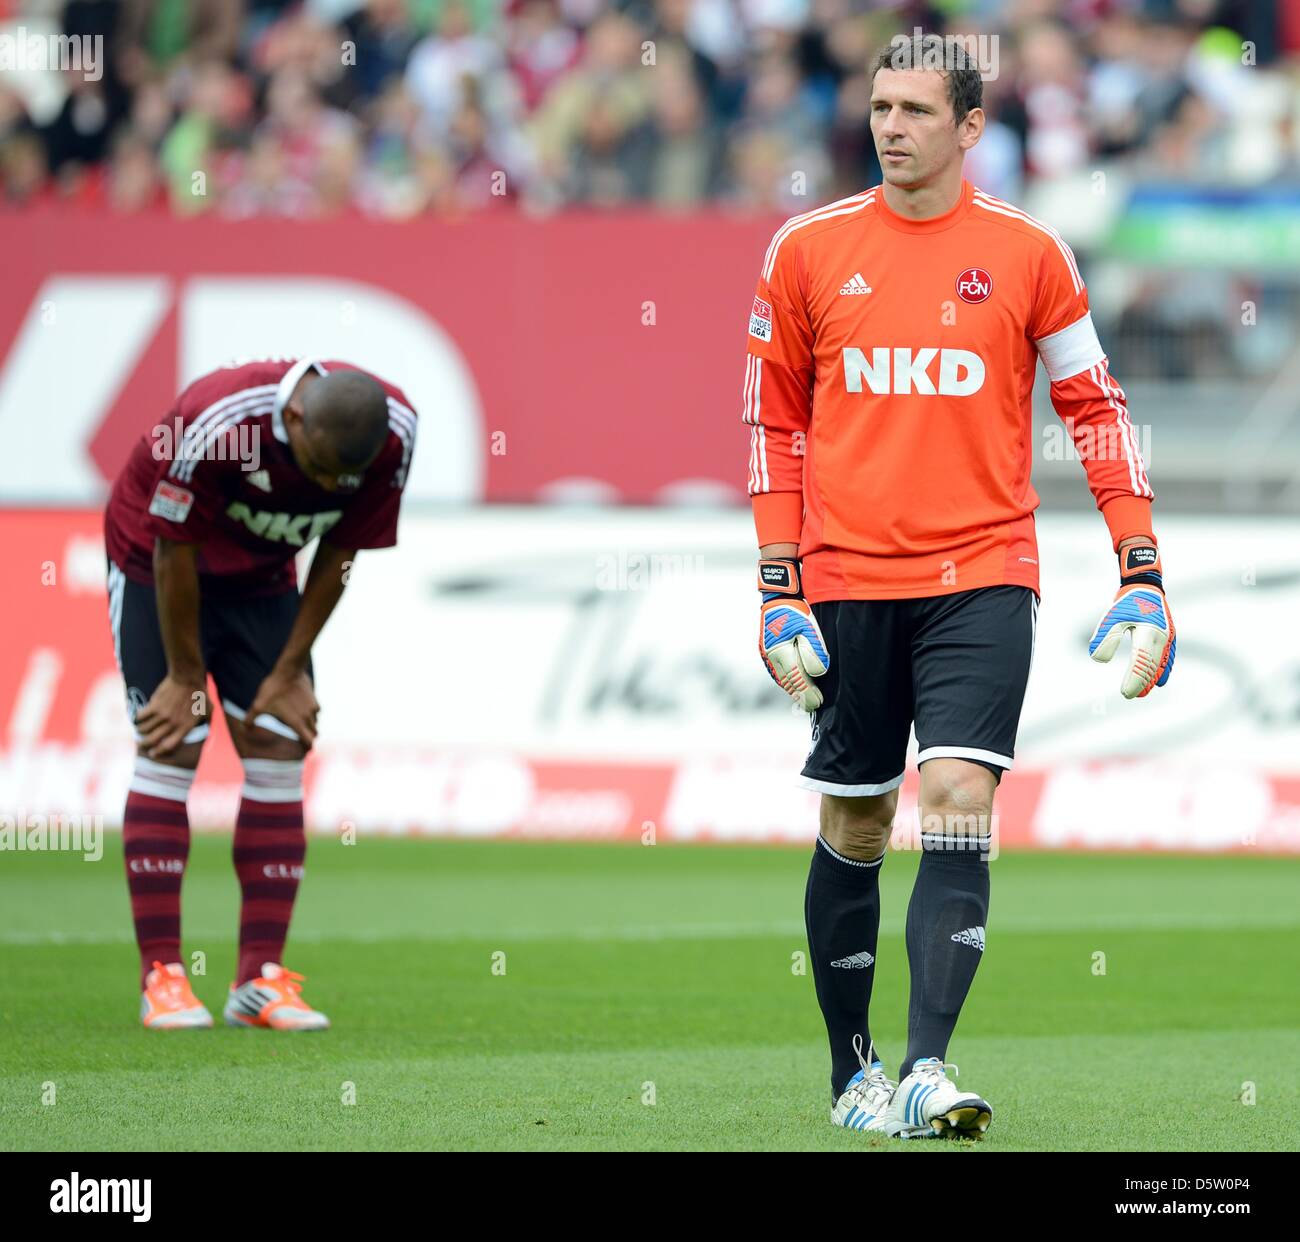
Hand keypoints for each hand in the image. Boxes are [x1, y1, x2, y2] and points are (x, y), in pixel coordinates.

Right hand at [135, 674, 208, 757]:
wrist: (188, 678)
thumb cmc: (200, 693)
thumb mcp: (208, 710)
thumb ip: (206, 720)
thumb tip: (208, 727)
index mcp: (186, 727)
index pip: (169, 746)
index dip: (159, 752)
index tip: (153, 753)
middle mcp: (173, 723)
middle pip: (153, 740)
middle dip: (145, 744)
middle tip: (142, 744)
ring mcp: (163, 715)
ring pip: (145, 729)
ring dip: (140, 731)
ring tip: (140, 730)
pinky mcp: (154, 705)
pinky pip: (141, 717)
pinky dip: (138, 719)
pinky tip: (139, 718)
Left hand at [246, 667, 318, 746]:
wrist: (289, 670)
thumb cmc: (273, 689)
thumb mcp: (258, 704)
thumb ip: (251, 719)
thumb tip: (244, 729)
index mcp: (296, 722)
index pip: (309, 741)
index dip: (308, 748)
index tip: (304, 750)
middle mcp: (307, 717)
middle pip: (314, 733)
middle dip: (309, 738)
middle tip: (301, 739)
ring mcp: (312, 708)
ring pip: (315, 722)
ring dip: (309, 725)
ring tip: (299, 723)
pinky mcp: (314, 699)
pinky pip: (315, 711)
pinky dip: (310, 714)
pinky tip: (301, 709)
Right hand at [758, 558, 829, 710]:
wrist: (777, 599)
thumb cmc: (795, 612)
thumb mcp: (809, 628)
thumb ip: (814, 650)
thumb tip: (818, 672)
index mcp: (781, 652)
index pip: (797, 680)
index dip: (808, 693)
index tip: (818, 702)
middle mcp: (771, 657)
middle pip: (788, 683)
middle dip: (801, 697)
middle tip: (813, 706)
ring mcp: (766, 656)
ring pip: (781, 680)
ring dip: (793, 692)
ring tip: (805, 700)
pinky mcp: (765, 653)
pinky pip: (777, 673)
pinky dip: (786, 682)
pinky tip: (794, 686)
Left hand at [1088, 539, 1175, 698]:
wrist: (1146, 587)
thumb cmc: (1126, 602)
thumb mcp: (1111, 617)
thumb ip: (1106, 638)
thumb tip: (1097, 659)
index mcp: (1148, 631)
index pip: (1141, 661)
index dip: (1134, 679)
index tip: (1124, 692)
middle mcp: (1162, 636)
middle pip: (1152, 666)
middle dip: (1141, 682)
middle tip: (1129, 695)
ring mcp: (1168, 636)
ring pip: (1161, 663)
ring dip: (1152, 678)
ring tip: (1143, 692)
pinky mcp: (1169, 636)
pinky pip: (1168, 657)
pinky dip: (1163, 670)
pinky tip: (1159, 681)